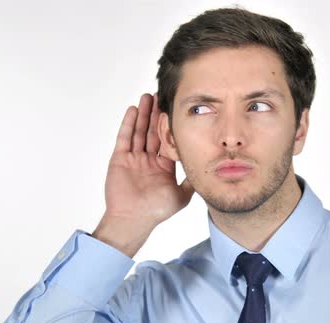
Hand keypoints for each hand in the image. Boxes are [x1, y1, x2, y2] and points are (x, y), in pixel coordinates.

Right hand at [92, 93, 194, 256]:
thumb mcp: (182, 194)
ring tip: (149, 96)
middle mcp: (148, 160)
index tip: (176, 110)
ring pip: (140, 131)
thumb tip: (208, 169)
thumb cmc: (156, 211)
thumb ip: (192, 180)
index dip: (171, 126)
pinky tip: (134, 109)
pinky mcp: (120, 158)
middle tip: (162, 95)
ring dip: (144, 114)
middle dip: (157, 114)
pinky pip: (125, 137)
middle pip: (153, 131)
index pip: (168, 140)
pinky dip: (129, 123)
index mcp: (163, 166)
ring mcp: (134, 158)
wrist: (133, 220)